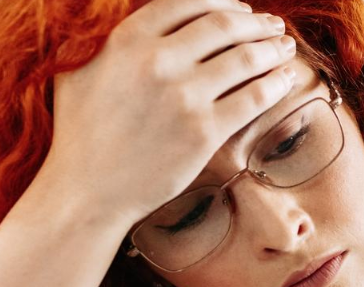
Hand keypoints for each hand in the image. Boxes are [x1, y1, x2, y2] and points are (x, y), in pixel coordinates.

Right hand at [35, 0, 298, 226]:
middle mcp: (157, 60)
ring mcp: (184, 96)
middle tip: (274, 26)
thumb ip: (107, 39)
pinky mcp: (204, 131)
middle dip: (256, 23)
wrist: (86, 191)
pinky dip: (276, 84)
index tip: (240, 9)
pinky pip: (253, 97)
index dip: (222, 2)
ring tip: (286, 48)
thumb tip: (138, 19)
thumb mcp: (77, 69)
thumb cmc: (79, 133)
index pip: (188, 2)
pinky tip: (285, 80)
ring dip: (273, 48)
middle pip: (224, 25)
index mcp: (127, 38)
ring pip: (245, 57)